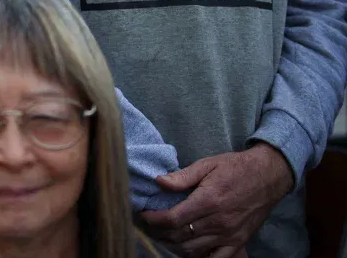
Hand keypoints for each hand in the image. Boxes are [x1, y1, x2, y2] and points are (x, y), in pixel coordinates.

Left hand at [140, 144, 292, 257]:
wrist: (269, 176)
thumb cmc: (236, 168)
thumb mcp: (207, 164)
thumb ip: (183, 176)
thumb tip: (159, 182)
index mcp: (209, 200)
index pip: (173, 219)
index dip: (154, 220)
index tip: (144, 215)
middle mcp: (219, 221)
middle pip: (180, 236)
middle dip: (160, 233)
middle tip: (150, 226)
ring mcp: (230, 234)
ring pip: (193, 250)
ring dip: (174, 245)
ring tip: (164, 235)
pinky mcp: (239, 241)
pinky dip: (199, 257)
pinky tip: (188, 249)